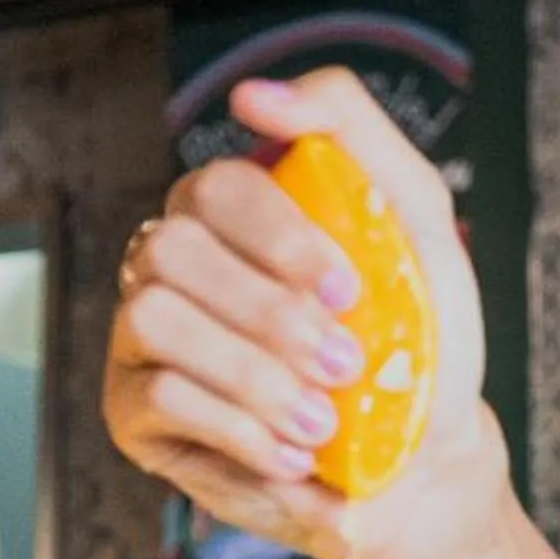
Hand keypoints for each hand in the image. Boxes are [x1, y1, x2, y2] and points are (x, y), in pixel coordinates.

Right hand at [103, 68, 508, 558]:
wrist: (423, 464)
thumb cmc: (419, 344)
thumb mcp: (415, 224)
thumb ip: (351, 136)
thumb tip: (254, 94)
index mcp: (231, 216)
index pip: (216, 188)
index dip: (280, 238)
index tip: (351, 290)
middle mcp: (173, 266)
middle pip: (171, 251)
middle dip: (269, 314)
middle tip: (345, 365)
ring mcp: (144, 340)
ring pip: (156, 321)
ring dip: (256, 376)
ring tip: (324, 419)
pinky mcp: (136, 415)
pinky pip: (162, 400)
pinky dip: (244, 433)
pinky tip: (298, 455)